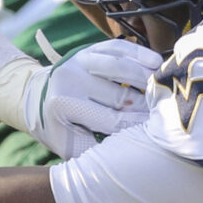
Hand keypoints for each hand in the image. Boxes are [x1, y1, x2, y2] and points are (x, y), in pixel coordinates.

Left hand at [0, 37, 160, 157]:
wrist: (37, 98)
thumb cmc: (58, 127)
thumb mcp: (68, 145)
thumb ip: (93, 151)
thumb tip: (128, 155)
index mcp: (63, 105)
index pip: (110, 120)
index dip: (136, 127)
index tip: (156, 133)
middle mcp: (69, 80)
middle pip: (119, 95)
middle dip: (144, 106)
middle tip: (165, 114)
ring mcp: (79, 60)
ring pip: (119, 65)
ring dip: (145, 77)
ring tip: (163, 87)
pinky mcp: (89, 49)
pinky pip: (118, 47)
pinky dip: (140, 54)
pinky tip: (157, 63)